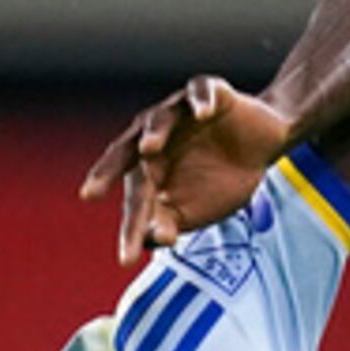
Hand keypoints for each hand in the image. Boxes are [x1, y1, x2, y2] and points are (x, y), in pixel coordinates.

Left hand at [81, 74, 294, 266]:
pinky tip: (203, 113)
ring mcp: (179, 112)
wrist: (260, 146)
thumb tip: (155, 241)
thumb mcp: (194, 210)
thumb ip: (170, 222)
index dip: (131, 228)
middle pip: (126, 153)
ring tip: (149, 147)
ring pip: (159, 118)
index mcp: (145, 170)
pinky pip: (202, 91)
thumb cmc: (218, 181)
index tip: (127, 259)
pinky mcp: (210, 93)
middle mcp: (154, 137)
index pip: (133, 199)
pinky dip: (201, 100)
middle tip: (89, 193)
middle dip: (107, 172)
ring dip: (154, 131)